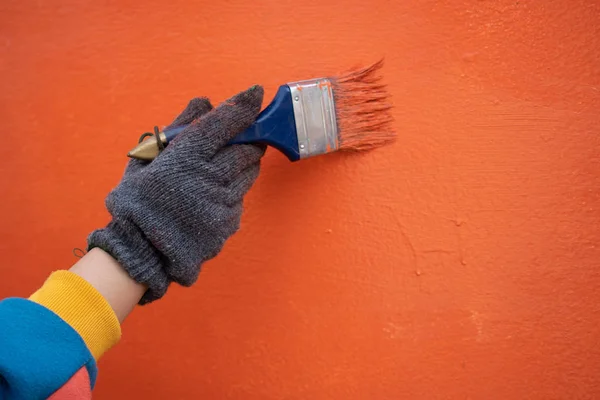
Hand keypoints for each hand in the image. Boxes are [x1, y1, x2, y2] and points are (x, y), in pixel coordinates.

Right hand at [88, 86, 264, 303]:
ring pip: (248, 173)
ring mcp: (223, 203)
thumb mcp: (145, 161)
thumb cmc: (137, 203)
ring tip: (222, 168)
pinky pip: (240, 198)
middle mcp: (209, 179)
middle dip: (249, 139)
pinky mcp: (229, 223)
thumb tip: (203, 104)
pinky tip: (212, 197)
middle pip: (247, 148)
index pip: (223, 124)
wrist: (141, 254)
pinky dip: (233, 191)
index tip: (254, 94)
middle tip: (241, 136)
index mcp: (185, 159)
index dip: (242, 106)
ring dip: (243, 164)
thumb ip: (177, 129)